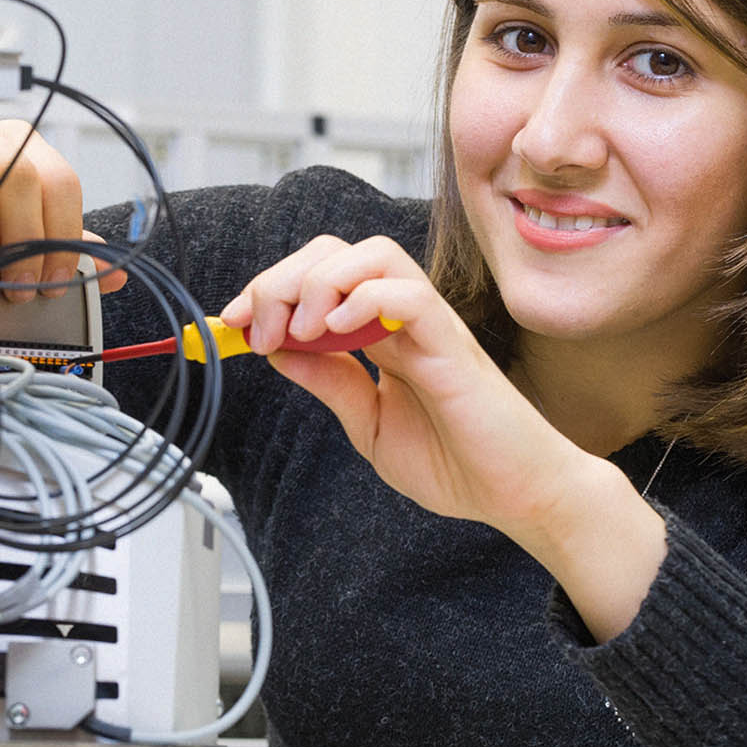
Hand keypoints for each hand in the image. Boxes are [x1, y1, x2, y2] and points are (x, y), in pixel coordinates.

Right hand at [0, 114, 126, 301]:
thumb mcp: (10, 228)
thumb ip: (56, 246)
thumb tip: (113, 273)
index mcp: (27, 151)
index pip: (64, 185)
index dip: (66, 237)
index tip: (56, 280)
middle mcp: (0, 136)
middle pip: (37, 179)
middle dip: (36, 241)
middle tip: (24, 284)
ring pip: (7, 173)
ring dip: (6, 232)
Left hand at [218, 235, 664, 634]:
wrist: (515, 495)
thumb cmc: (459, 464)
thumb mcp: (368, 425)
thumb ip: (329, 384)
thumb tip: (277, 350)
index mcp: (379, 334)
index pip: (317, 277)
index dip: (267, 289)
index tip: (231, 324)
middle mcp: (401, 318)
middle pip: (334, 251)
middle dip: (279, 279)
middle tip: (254, 327)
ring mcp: (428, 325)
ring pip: (370, 254)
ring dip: (318, 283)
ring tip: (299, 331)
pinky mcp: (451, 344)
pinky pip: (409, 293)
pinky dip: (365, 299)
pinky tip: (337, 334)